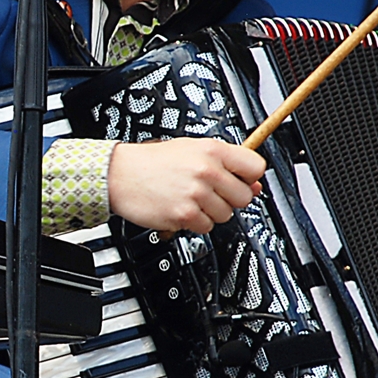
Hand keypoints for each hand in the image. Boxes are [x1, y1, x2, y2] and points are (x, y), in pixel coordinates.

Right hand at [107, 138, 266, 233]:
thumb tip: (255, 185)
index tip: (240, 180)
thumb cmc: (154, 162)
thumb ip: (225, 164)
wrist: (121, 174)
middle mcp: (206, 171)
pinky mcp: (184, 215)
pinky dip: (195, 222)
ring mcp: (196, 194)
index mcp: (212, 150)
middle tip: (209, 192)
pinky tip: (181, 208)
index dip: (249, 177)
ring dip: (211, 211)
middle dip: (229, 198)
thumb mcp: (192, 150)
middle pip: (244, 197)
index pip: (255, 167)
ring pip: (225, 215)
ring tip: (190, 198)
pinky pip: (206, 227)